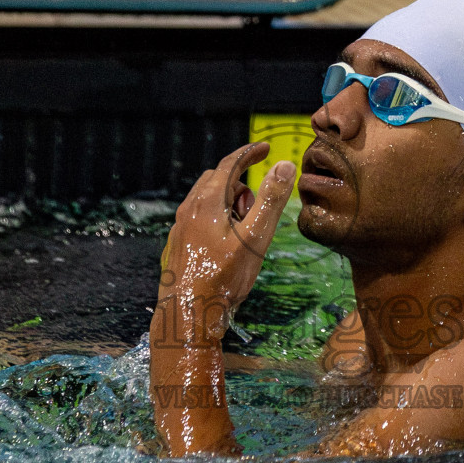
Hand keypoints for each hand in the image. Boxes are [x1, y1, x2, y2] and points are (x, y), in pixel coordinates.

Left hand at [157, 143, 295, 343]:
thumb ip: (271, 200)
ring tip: (244, 233)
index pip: (230, 163)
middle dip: (241, 185)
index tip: (266, 149)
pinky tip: (227, 245)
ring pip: (207, 199)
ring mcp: (180, 226)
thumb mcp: (255, 237)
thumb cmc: (224, 278)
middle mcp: (189, 208)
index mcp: (207, 201)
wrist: (188, 313)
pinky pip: (199, 218)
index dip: (250, 153)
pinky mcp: (178, 243)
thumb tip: (285, 166)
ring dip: (229, 204)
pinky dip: (217, 219)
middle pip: (217, 179)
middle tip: (257, 212)